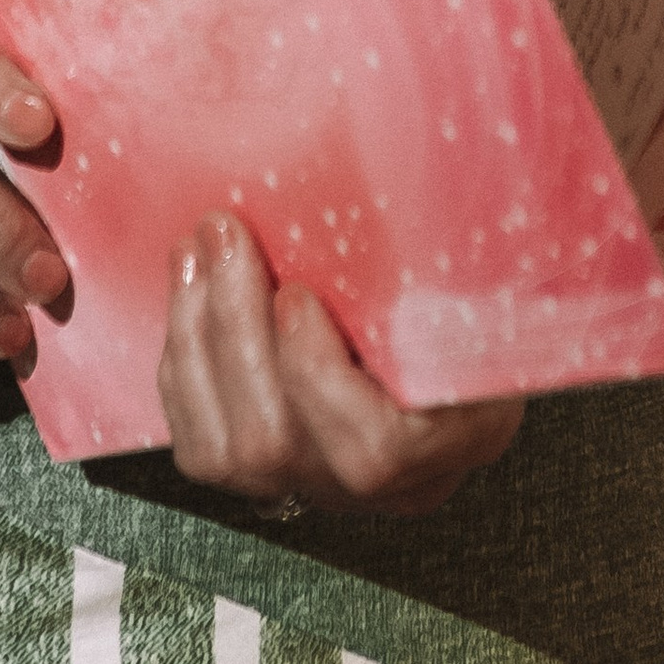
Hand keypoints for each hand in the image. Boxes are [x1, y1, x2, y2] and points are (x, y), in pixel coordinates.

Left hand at [159, 213, 525, 516]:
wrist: (441, 351)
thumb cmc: (468, 303)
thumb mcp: (482, 282)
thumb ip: (453, 259)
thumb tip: (424, 173)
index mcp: (450, 443)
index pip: (373, 449)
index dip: (317, 376)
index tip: (297, 293)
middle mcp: (379, 490)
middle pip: (276, 440)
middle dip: (234, 328)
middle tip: (223, 231)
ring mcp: (314, 488)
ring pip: (226, 451)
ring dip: (196, 334)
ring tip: (195, 246)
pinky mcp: (259, 480)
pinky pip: (200, 444)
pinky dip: (180, 363)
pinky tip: (187, 287)